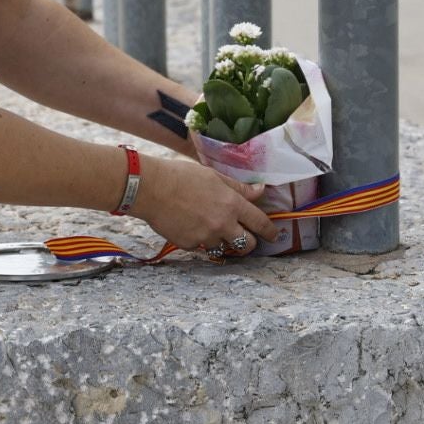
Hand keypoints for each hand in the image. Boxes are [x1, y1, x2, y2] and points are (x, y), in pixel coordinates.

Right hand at [132, 156, 279, 255]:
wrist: (150, 188)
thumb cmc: (181, 175)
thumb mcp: (213, 176)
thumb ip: (238, 188)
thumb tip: (260, 190)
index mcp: (231, 204)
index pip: (260, 223)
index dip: (269, 231)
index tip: (273, 234)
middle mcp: (222, 223)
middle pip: (247, 244)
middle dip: (248, 242)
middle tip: (243, 236)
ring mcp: (206, 237)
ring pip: (224, 248)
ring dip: (222, 241)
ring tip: (210, 228)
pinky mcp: (189, 245)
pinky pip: (201, 247)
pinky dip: (200, 240)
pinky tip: (189, 226)